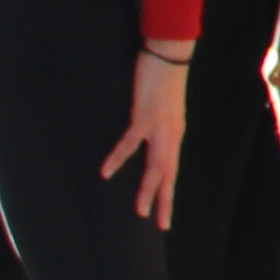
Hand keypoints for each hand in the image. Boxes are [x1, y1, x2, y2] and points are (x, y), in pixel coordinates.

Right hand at [103, 47, 193, 225]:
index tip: (166, 217)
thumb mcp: (164, 109)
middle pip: (167, 174)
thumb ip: (157, 126)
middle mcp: (170, 134)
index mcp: (174, 134)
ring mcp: (159, 126)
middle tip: (160, 225)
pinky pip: (130, 142)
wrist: (169, 54)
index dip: (169, 193)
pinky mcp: (144, 115)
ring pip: (155, 165)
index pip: (172, 170)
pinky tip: (106, 172)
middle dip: (164, 201)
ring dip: (147, 189)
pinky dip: (118, 158)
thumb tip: (148, 139)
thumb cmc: (163, 79)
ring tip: (140, 210)